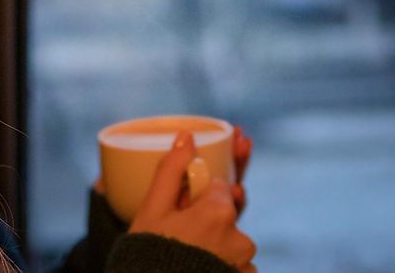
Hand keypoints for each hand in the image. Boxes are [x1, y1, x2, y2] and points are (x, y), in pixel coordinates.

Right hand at [129, 131, 256, 272]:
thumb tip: (186, 136)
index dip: (198, 196)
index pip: (218, 189)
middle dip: (206, 220)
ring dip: (214, 244)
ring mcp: (245, 265)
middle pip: (225, 216)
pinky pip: (234, 264)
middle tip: (180, 237)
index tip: (181, 210)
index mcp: (220, 212)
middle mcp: (241, 238)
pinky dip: (219, 263)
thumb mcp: (153, 210)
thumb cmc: (149, 254)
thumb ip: (171, 170)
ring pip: (230, 242)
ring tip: (184, 255)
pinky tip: (195, 266)